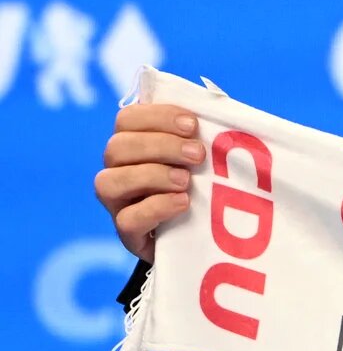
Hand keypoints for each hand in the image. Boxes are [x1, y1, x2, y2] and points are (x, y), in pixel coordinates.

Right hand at [94, 103, 202, 261]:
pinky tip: (183, 202)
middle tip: (198, 154)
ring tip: (187, 181)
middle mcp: (118, 170)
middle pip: (118, 147)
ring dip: (152, 175)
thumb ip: (207, 136)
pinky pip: (126, 220)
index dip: (157, 116)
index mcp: (134, 144)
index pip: (127, 119)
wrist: (204, 237)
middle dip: (161, 146)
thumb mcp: (207, 159)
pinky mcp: (129, 234)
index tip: (193, 124)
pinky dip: (155, 207)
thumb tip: (224, 113)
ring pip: (109, 182)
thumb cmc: (206, 187)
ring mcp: (118, 203)